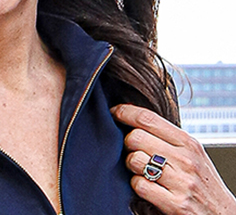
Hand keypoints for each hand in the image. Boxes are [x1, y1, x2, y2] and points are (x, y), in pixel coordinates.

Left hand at [111, 104, 235, 214]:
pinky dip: (137, 185)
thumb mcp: (192, 154)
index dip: (125, 112)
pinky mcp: (176, 204)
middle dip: (128, 143)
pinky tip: (147, 187)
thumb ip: (167, 137)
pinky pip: (139, 185)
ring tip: (142, 170)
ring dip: (132, 165)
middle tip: (134, 151)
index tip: (114, 112)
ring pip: (135, 159)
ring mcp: (181, 182)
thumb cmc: (203, 183)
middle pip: (135, 137)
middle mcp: (185, 159)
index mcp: (188, 142)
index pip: (148, 118)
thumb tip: (134, 118)